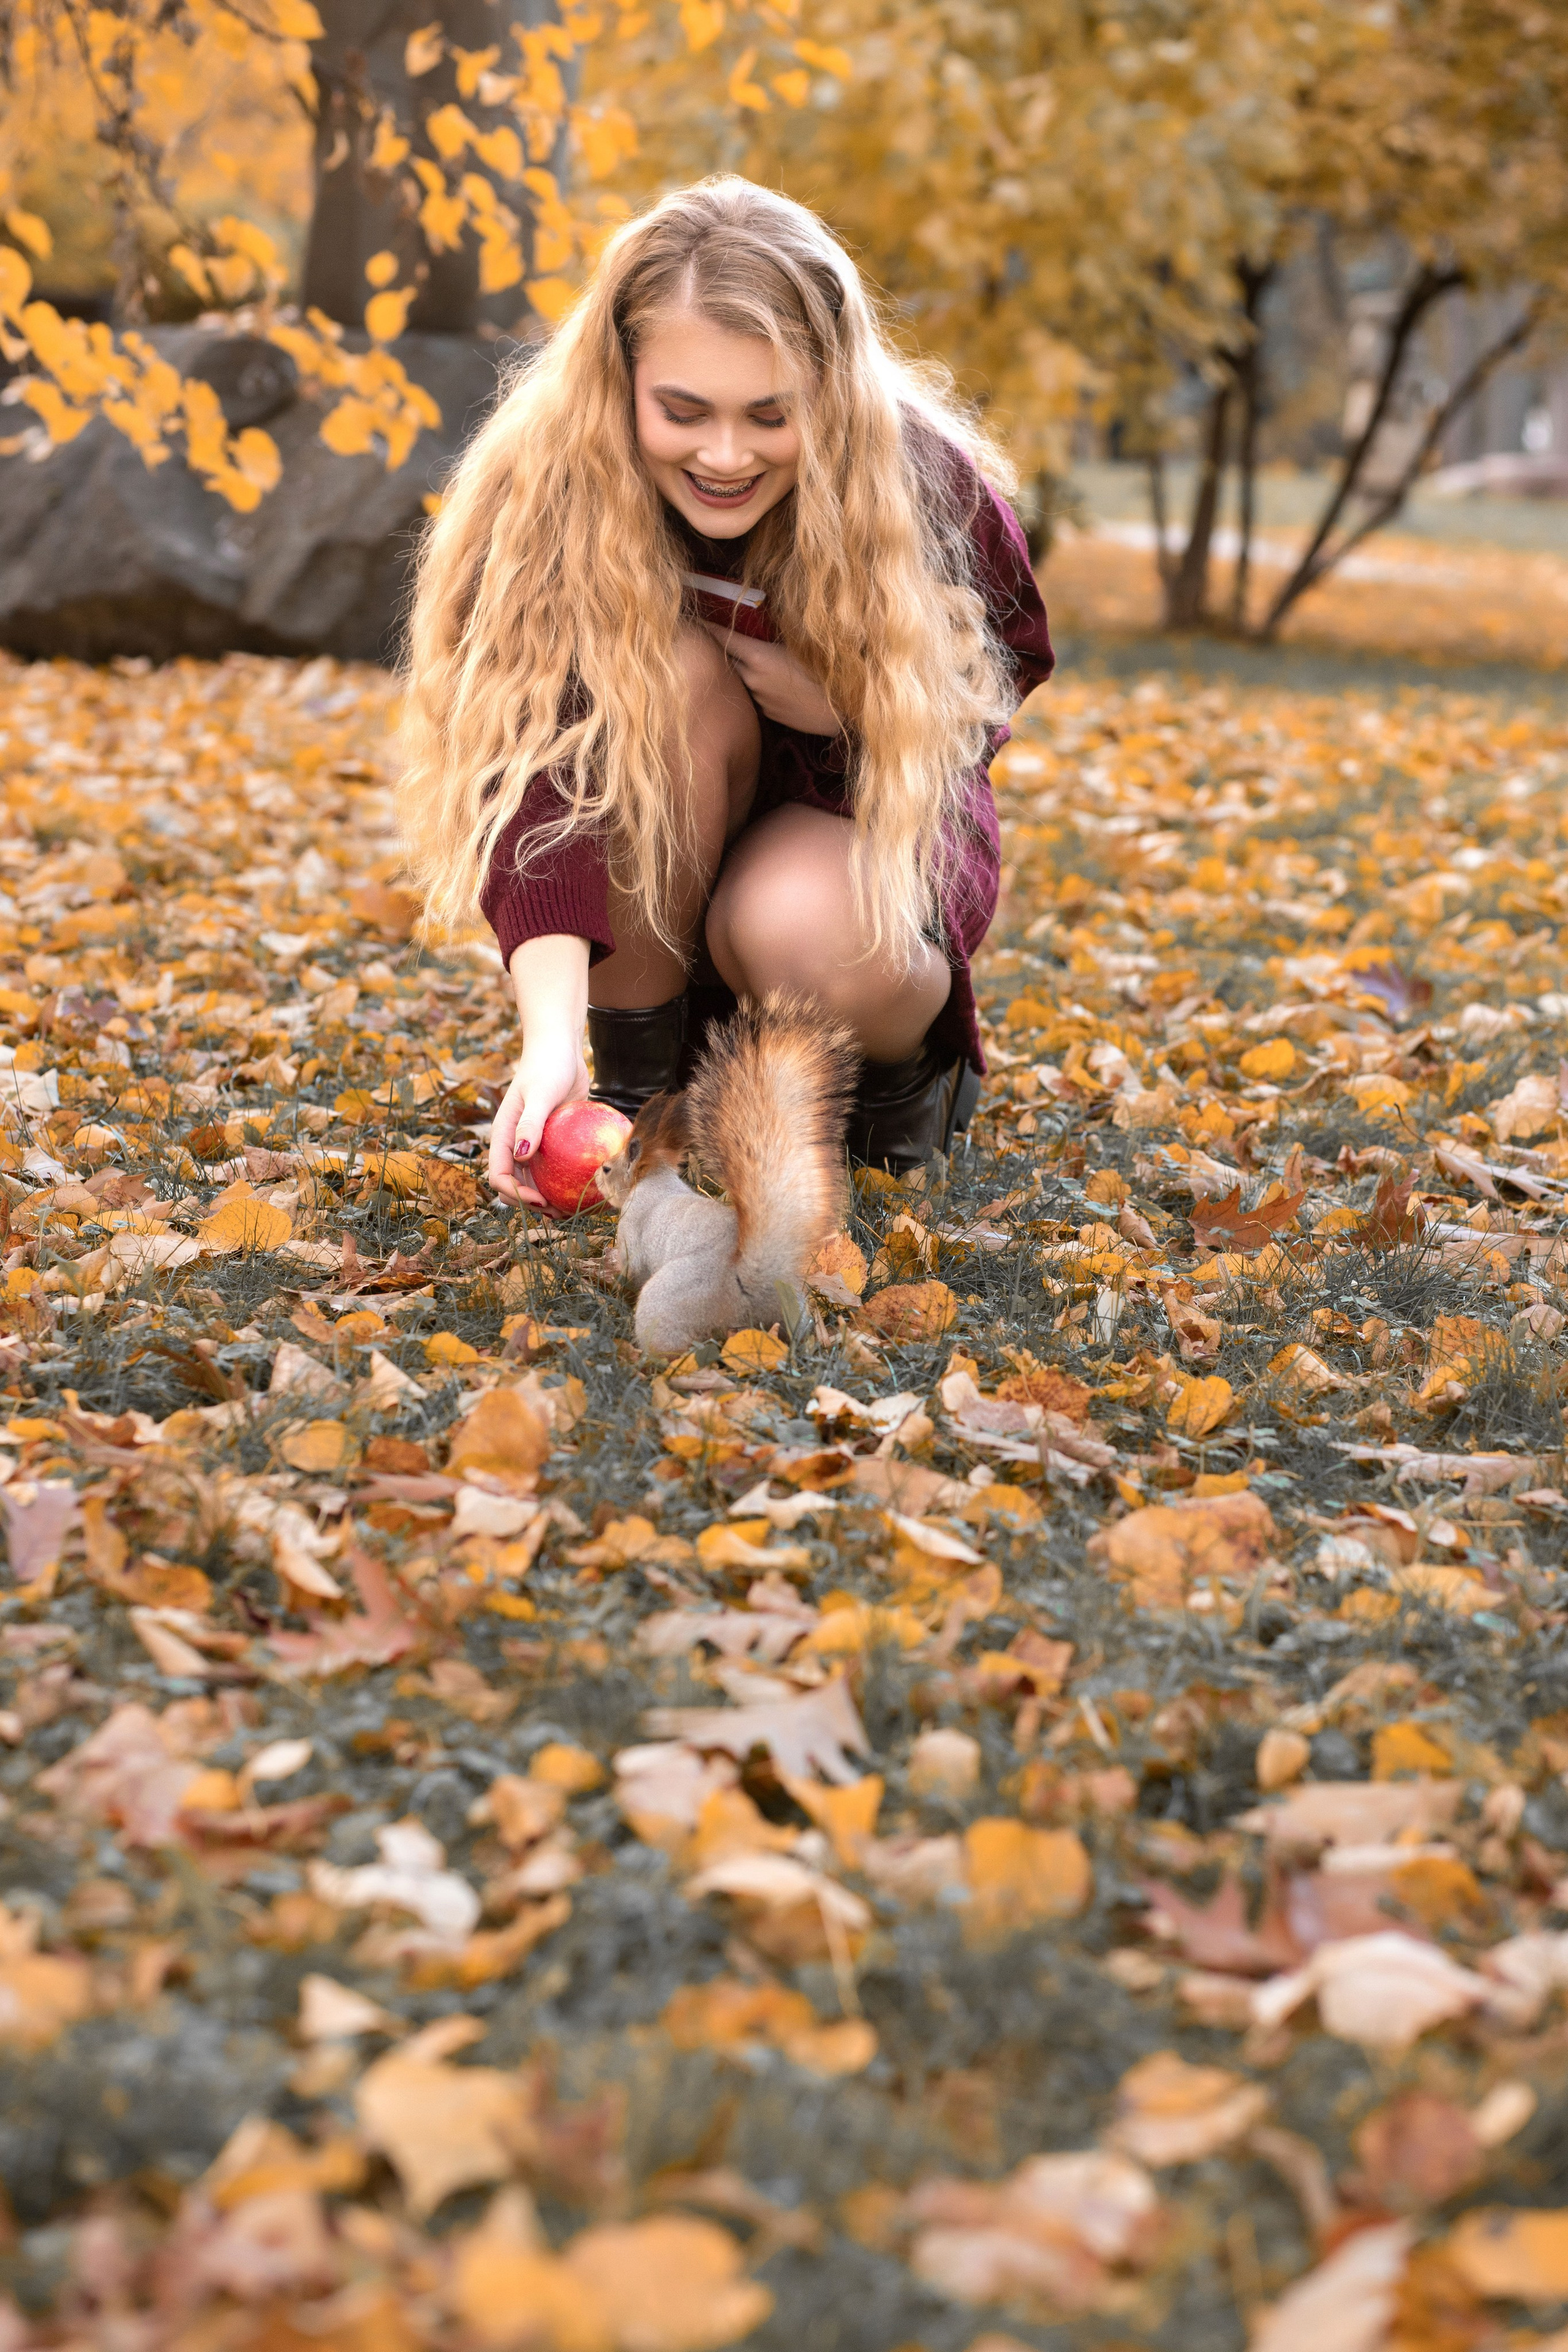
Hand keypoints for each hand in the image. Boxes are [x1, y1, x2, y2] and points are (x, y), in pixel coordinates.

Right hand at [491, 933, 592, 1208]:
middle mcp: (517, 1143)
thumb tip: (522, 1156)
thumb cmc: (548, 1066)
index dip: (515, 1195)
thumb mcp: (540, 1094)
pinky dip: (567, 1180)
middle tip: (559, 1214)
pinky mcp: (555, 1141)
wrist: (562, 1048)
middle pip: (517, 1184)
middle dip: (532, 1205)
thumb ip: (531, 1123)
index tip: (540, 1202)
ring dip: (550, 1198)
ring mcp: (536, 1143)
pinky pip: (558, 1167)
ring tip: (571, 1210)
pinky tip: (588, 1189)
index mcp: (504, 1135)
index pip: (499, 1175)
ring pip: (537, 1180)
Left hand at [701, 622, 840, 734]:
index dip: (708, 627)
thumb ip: (776, 633)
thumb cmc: (829, 672)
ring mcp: (759, 700)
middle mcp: (753, 680)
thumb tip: (760, 621)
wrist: (845, 714)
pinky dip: (759, 687)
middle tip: (717, 637)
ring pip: (742, 679)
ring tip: (758, 661)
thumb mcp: (803, 643)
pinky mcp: (768, 715)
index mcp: (759, 657)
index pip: (723, 638)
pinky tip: (777, 684)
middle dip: (722, 649)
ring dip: (744, 670)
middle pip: (727, 660)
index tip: (695, 619)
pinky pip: (756, 696)